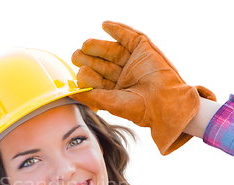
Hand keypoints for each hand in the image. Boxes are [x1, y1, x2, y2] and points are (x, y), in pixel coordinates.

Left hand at [71, 21, 215, 154]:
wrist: (164, 103)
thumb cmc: (139, 109)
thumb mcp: (109, 103)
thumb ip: (90, 96)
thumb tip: (70, 92)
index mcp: (116, 91)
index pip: (97, 80)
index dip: (87, 75)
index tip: (79, 73)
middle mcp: (124, 76)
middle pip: (102, 63)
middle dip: (89, 59)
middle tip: (76, 55)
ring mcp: (134, 62)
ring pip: (113, 51)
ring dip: (98, 46)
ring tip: (86, 44)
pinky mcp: (145, 50)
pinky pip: (130, 37)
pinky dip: (118, 30)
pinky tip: (105, 25)